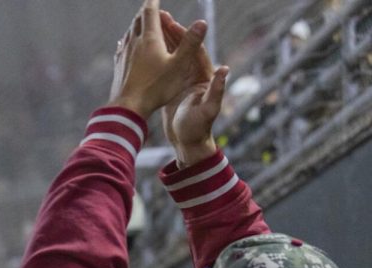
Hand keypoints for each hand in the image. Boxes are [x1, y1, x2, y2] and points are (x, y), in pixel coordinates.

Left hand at [110, 0, 207, 119]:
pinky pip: (122, 47)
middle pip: (138, 20)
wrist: (127, 108)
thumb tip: (202, 23)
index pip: (150, 13)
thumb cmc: (155, 88)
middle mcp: (134, 43)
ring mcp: (124, 55)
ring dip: (136, 25)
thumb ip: (190, 44)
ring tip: (141, 24)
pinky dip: (127, 39)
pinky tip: (125, 44)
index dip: (153, 2)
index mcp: (149, 39)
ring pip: (129, 33)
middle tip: (151, 8)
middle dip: (145, 12)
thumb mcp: (178, 66)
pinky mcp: (118, 67)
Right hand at [159, 10, 226, 165]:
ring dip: (164, 41)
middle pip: (184, 48)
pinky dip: (158, 56)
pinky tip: (146, 50)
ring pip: (174, 55)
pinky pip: (166, 67)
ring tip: (150, 28)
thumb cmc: (198, 129)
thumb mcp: (207, 111)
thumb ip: (216, 90)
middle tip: (159, 18)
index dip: (184, 36)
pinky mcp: (174, 87)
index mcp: (204, 77)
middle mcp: (196, 75)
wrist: (189, 144)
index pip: (195, 50)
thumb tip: (225, 69)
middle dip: (172, 33)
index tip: (171, 24)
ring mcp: (184, 81)